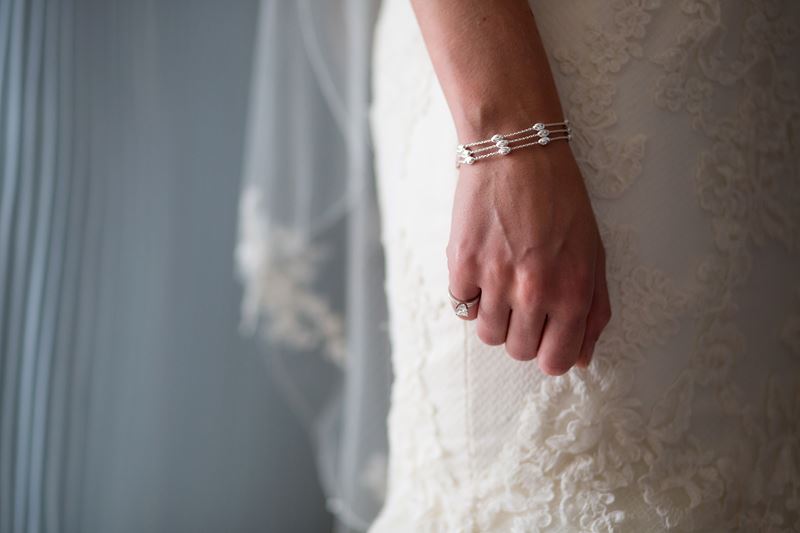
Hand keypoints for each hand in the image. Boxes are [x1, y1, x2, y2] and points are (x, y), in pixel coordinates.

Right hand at [446, 141, 610, 374]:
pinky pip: (462, 305)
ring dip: (495, 316)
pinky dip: (470, 294)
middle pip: (518, 351)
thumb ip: (594, 308)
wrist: (517, 152)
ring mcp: (495, 280)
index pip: (556, 360)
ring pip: (488, 334)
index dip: (550, 354)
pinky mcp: (462, 264)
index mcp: (573, 292)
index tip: (545, 338)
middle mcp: (534, 292)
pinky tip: (482, 266)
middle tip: (524, 302)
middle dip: (522, 334)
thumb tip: (581, 357)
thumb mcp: (593, 252)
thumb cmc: (560, 198)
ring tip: (501, 283)